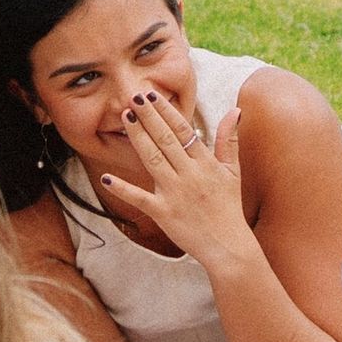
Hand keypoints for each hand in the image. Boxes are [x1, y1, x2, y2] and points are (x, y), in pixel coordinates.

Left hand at [98, 86, 251, 262]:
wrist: (228, 247)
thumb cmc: (229, 207)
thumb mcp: (232, 172)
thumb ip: (228, 140)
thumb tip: (234, 110)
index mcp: (205, 163)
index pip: (183, 131)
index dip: (166, 111)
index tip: (152, 94)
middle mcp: (190, 175)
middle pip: (165, 140)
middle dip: (149, 117)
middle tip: (133, 97)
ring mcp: (175, 194)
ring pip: (152, 160)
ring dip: (138, 138)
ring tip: (126, 117)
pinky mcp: (163, 213)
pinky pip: (140, 199)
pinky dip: (123, 189)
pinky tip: (107, 178)